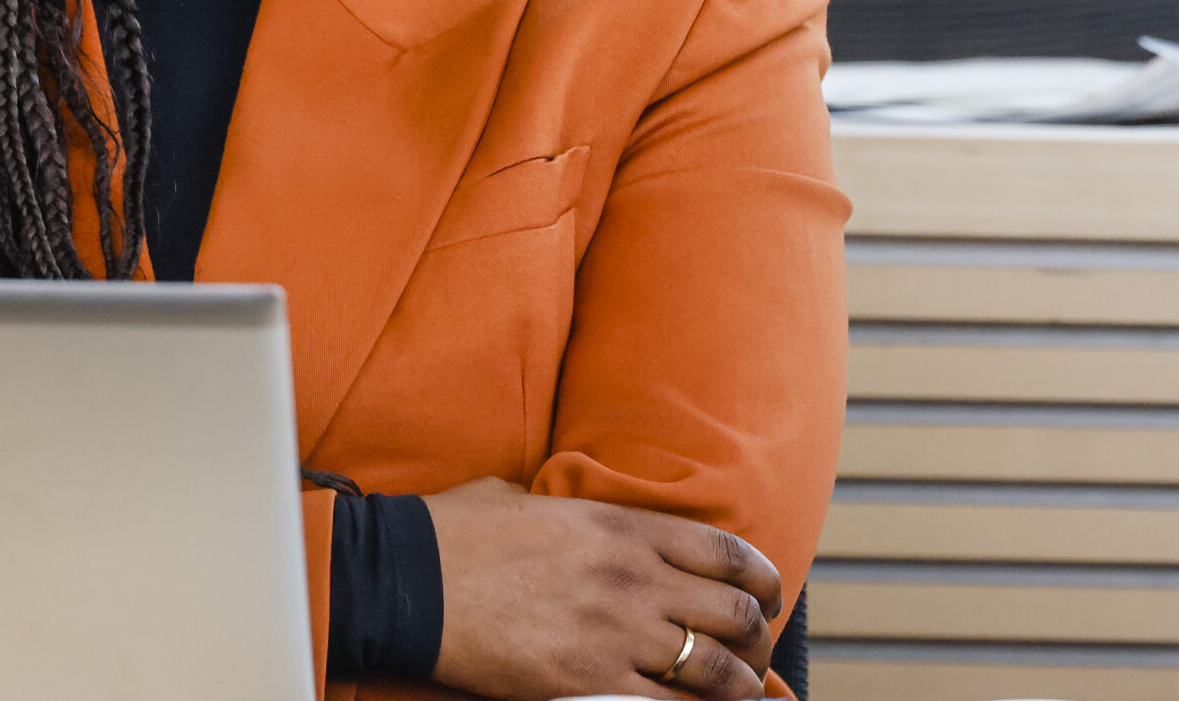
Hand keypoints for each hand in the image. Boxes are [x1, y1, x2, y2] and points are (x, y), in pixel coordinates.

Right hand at [421, 476, 782, 700]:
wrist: (408, 578)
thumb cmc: (455, 532)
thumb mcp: (523, 497)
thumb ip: (567, 508)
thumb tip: (567, 515)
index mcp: (620, 526)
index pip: (726, 552)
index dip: (764, 579)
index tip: (770, 595)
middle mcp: (633, 578)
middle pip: (735, 612)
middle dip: (757, 637)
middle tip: (753, 650)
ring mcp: (615, 633)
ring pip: (716, 670)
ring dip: (738, 688)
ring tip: (738, 696)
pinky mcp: (588, 683)